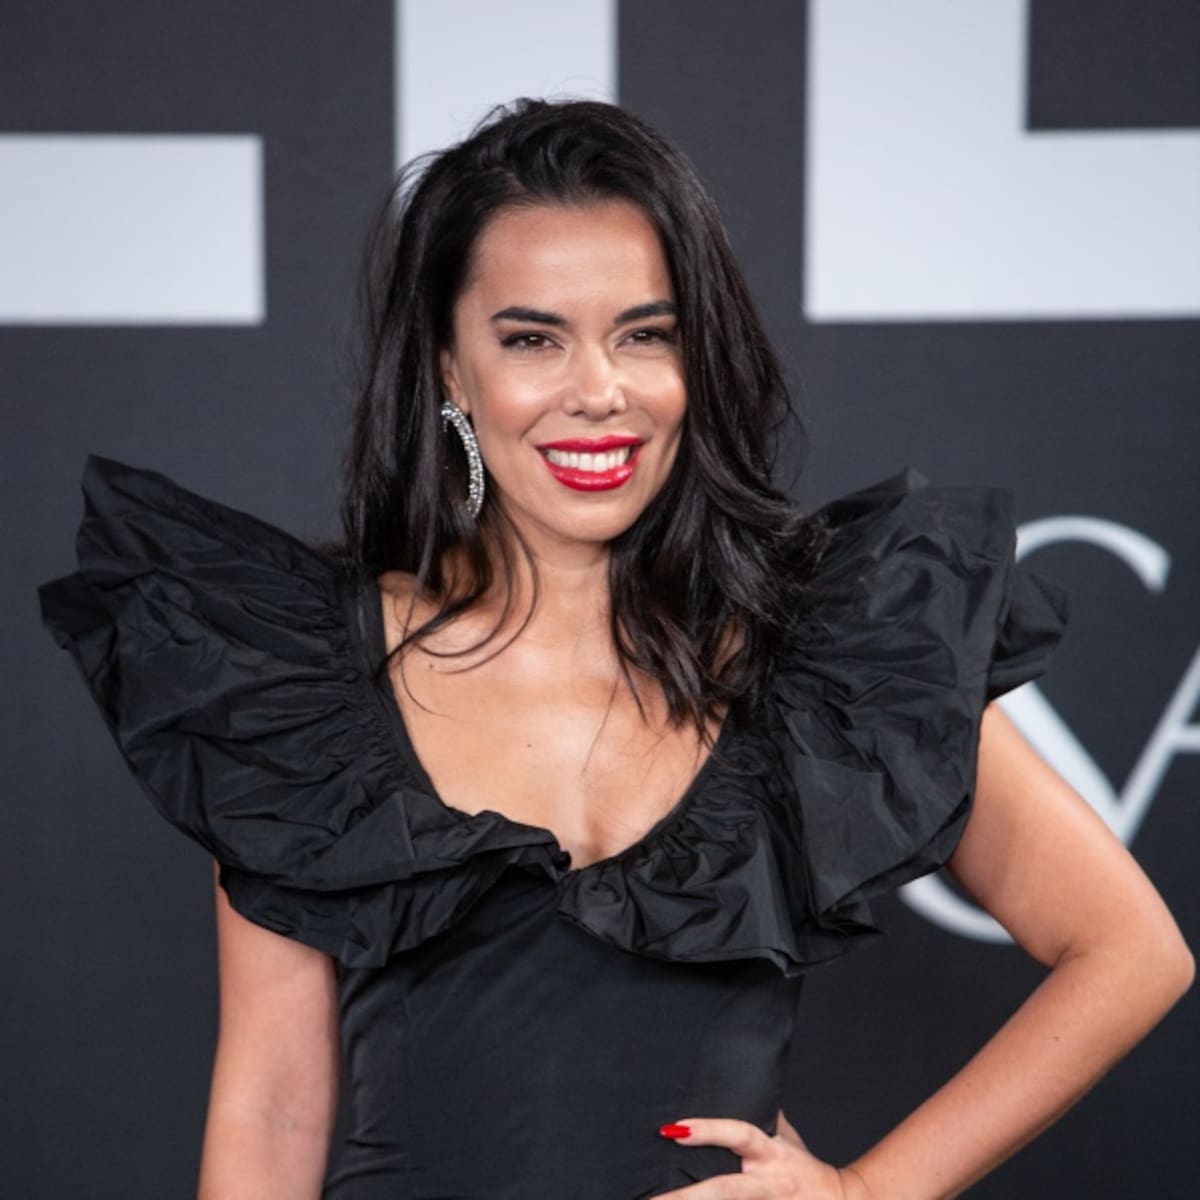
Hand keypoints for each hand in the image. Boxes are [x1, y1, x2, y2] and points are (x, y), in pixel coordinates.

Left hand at [650, 1110, 868, 1198]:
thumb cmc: (803, 1165)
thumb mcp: (783, 1135)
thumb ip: (757, 1116)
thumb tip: (727, 1088)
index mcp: (769, 1153)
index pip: (738, 1135)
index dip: (709, 1131)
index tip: (674, 1129)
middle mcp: (765, 1184)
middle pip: (723, 1191)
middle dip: (686, 1197)